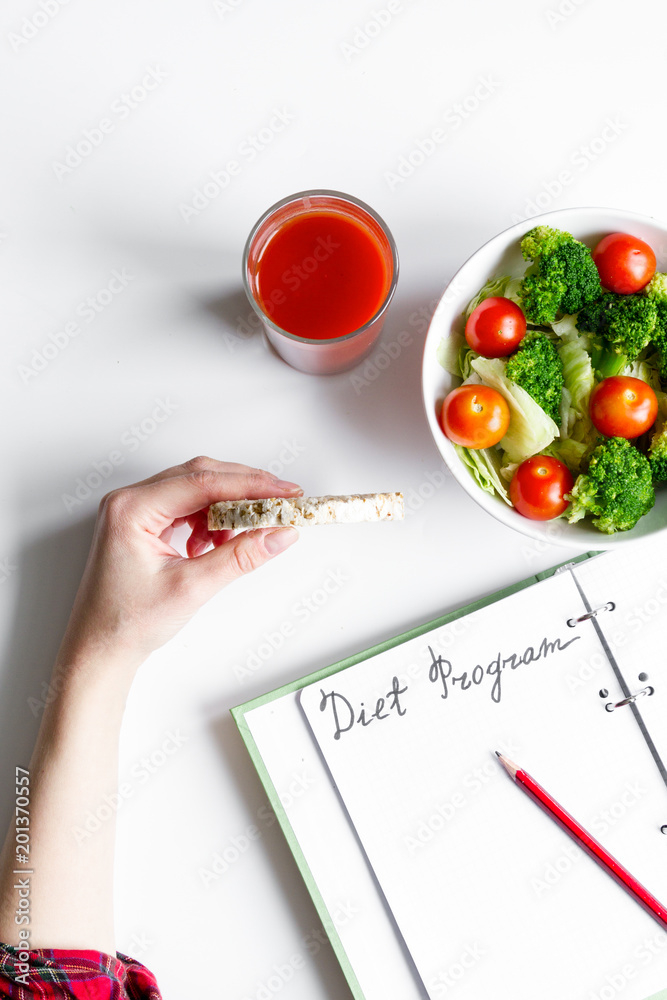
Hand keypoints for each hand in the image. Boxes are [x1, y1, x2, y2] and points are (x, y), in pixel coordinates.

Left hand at [57, 457, 301, 673]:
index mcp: (132, 509)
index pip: (202, 482)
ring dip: (227, 506)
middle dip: (243, 489)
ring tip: (249, 530)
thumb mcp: (192, 587)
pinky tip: (218, 543)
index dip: (250, 485)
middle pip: (200, 477)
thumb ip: (240, 556)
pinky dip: (210, 520)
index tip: (285, 492)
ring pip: (195, 490)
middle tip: (281, 501)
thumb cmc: (126, 622)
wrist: (100, 649)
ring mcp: (135, 511)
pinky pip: (186, 507)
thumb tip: (279, 534)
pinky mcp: (143, 524)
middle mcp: (130, 501)